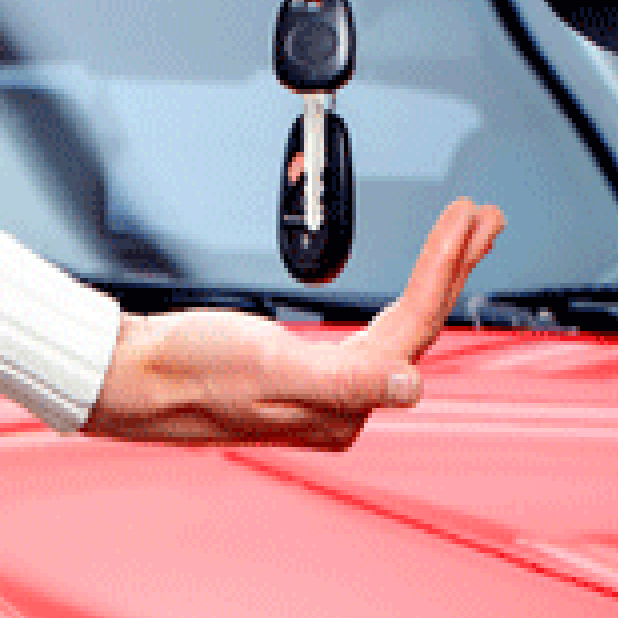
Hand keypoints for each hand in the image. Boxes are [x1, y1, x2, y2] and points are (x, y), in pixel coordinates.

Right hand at [82, 196, 503, 449]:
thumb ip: (343, 384)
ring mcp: (328, 386)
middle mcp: (344, 399)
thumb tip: (411, 386)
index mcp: (342, 401)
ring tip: (460, 236)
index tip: (467, 217)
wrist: (133, 376)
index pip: (414, 325)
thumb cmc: (187, 370)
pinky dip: (403, 293)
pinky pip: (376, 328)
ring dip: (436, 275)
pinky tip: (411, 283)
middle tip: (484, 216)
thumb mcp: (264, 367)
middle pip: (418, 323)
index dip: (445, 267)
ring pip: (402, 324)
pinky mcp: (310, 369)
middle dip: (454, 265)